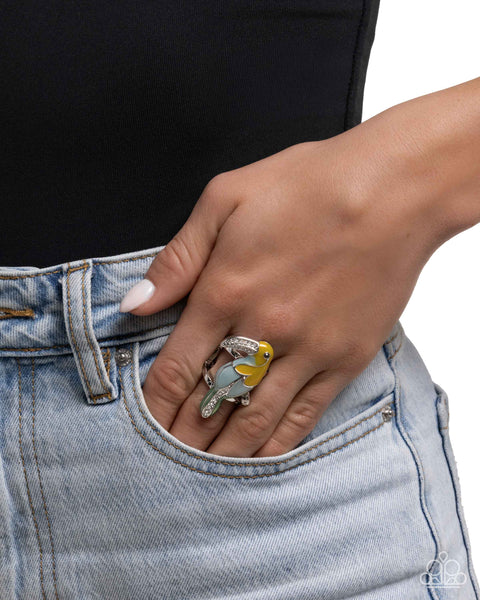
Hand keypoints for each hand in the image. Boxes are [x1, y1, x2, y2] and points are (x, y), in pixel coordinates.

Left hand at [119, 112, 442, 457]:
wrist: (391, 191)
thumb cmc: (309, 185)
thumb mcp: (226, 199)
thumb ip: (178, 257)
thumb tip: (137, 303)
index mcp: (225, 289)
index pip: (175, 368)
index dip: (154, 404)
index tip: (142, 426)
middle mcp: (262, 329)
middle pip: (211, 401)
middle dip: (183, 435)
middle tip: (165, 460)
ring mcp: (307, 349)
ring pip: (255, 419)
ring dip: (224, 451)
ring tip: (202, 472)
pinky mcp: (345, 359)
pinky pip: (305, 415)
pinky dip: (277, 443)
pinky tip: (259, 457)